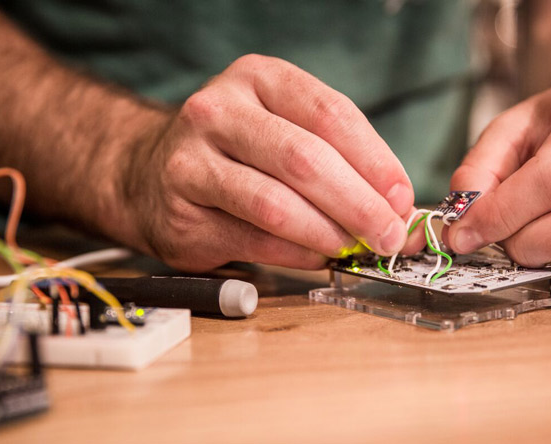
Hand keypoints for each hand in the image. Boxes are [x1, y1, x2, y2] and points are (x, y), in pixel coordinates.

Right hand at [118, 54, 413, 270]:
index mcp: (258, 78)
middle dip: (358, 204)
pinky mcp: (182, 213)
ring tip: (356, 250)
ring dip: (328, 234)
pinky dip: (297, 254)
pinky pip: (254, 240)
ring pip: (276, 204)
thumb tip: (394, 205)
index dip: (375, 161)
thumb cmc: (236, 151)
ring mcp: (192, 161)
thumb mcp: (283, 127)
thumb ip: (336, 156)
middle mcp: (219, 111)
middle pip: (305, 159)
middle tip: (388, 235)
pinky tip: (318, 257)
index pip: (330, 114)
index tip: (401, 198)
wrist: (149, 173)